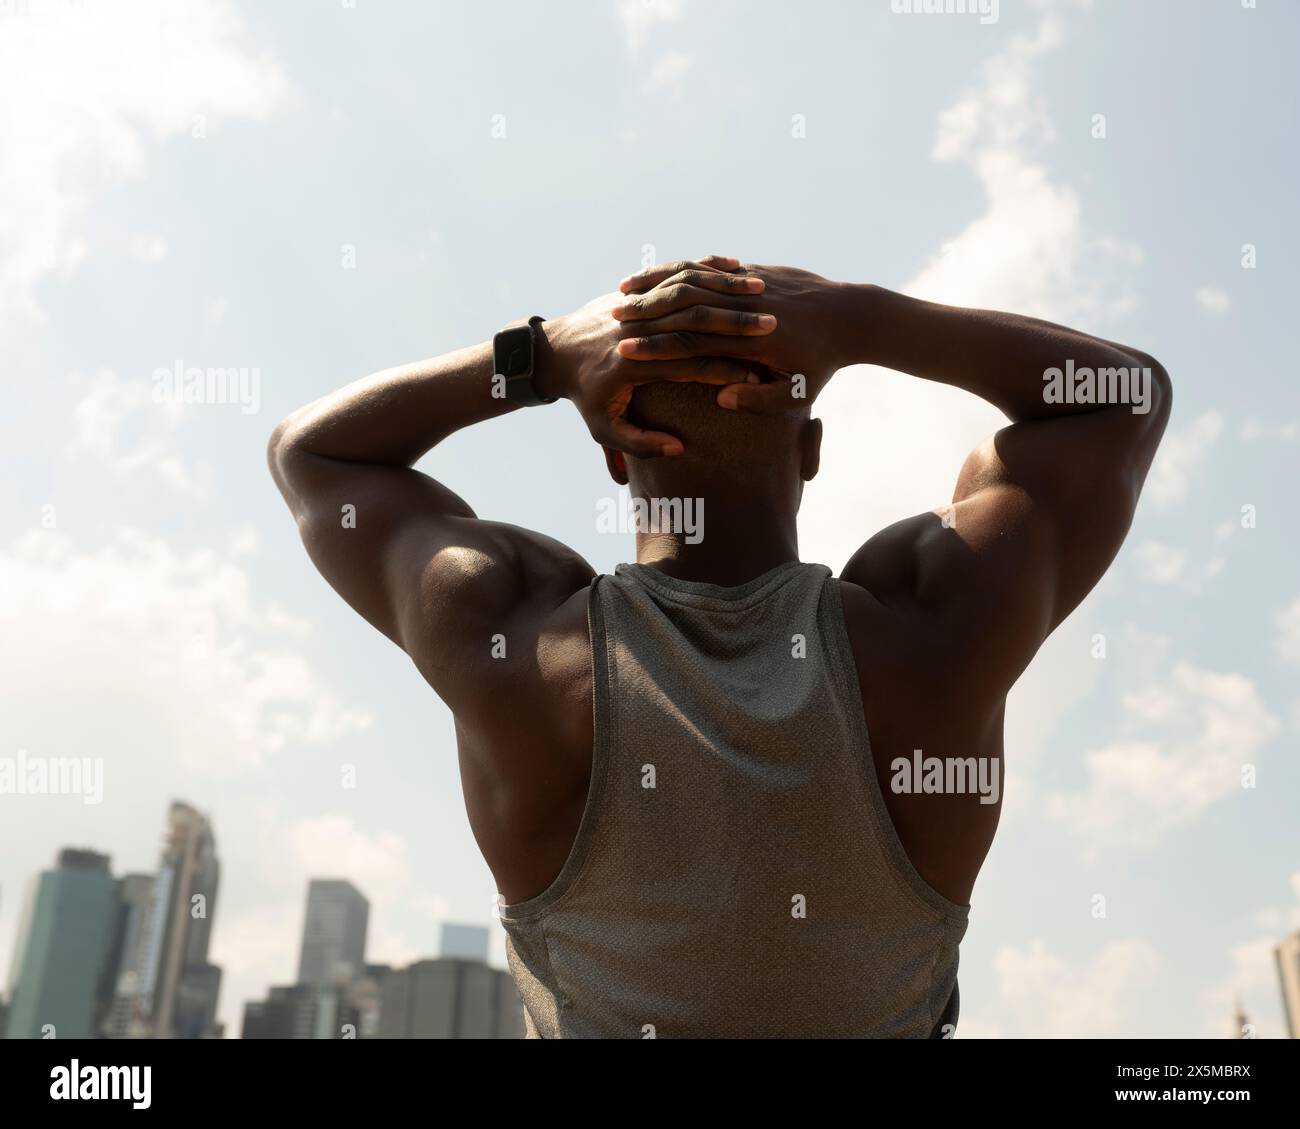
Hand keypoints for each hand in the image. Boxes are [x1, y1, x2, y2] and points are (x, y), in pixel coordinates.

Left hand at [535, 261, 774, 455]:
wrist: (556, 353)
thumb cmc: (585, 396)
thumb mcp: (604, 429)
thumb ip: (640, 443)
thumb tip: (676, 448)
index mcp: (633, 364)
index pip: (690, 365)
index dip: (725, 370)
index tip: (757, 375)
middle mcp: (637, 328)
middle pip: (695, 322)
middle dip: (736, 324)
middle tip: (773, 327)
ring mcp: (637, 304)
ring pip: (689, 289)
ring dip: (728, 289)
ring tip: (762, 292)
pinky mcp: (638, 289)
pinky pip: (676, 272)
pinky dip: (706, 268)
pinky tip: (737, 267)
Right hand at [613, 260, 848, 412]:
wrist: (853, 315)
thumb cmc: (824, 363)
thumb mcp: (800, 392)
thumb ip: (761, 399)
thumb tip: (721, 396)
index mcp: (751, 339)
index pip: (692, 343)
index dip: (655, 346)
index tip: (623, 351)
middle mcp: (745, 305)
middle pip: (683, 306)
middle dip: (644, 311)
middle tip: (609, 320)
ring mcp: (748, 282)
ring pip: (691, 278)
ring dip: (653, 284)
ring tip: (621, 291)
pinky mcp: (752, 269)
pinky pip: (707, 266)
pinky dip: (677, 270)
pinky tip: (654, 276)